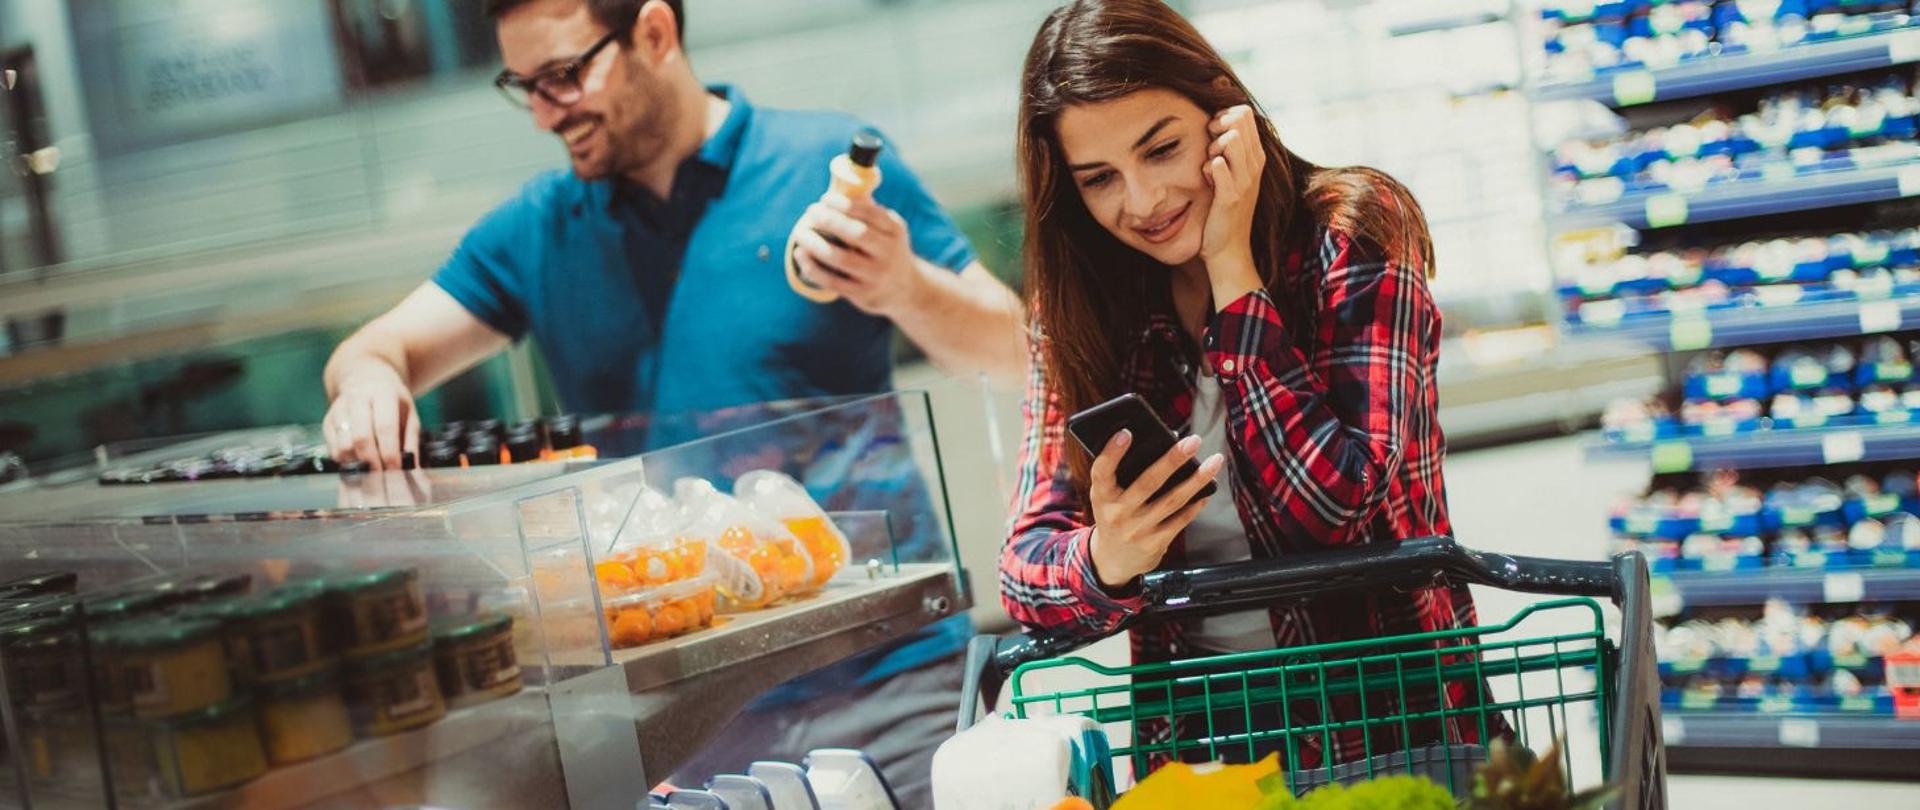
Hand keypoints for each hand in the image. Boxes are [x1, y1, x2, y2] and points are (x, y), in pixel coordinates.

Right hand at [323, 366, 418, 470]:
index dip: (389, 451)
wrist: (364, 378)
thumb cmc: (392, 401)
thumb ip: (411, 439)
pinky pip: (332, 448)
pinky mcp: (327, 421)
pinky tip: (358, 464)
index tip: (395, 469)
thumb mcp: (409, 413)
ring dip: (357, 464)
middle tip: (382, 476)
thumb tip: (412, 466)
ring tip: (371, 471)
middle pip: (361, 437)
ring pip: (343, 445)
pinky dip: (345, 462)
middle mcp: (357, 399)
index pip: (384, 426)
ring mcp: (339, 409)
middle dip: (372, 461)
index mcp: (383, 393)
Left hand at [790, 193, 925, 315]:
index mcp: (895, 230)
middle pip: (858, 234)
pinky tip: (801, 255)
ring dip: (816, 244)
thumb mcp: (888, 229)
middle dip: (830, 220)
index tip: (825, 199)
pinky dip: (813, 268)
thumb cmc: (886, 250)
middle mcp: (889, 252)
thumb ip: (868, 211)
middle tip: (811, 212)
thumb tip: (842, 183)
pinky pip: (833, 281)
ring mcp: (876, 275)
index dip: (845, 204)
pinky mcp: (863, 294)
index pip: (871, 213)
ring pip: (842, 258)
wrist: (905, 289)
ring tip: (801, 234)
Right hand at [1087, 430, 1225, 588]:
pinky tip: (1208, 488)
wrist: (1113, 559)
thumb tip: (1165, 443)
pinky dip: (1196, 503)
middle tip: (1193, 441)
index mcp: (1101, 496)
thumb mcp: (1107, 495)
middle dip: (1172, 460)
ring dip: (1197, 479)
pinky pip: (1180, 520)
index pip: (1102, 471)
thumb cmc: (1115, 513)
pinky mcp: (1154, 543)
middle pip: (1148, 483)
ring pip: (1172, 500)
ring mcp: (1137, 530)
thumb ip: (1123, 474)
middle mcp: (1117, 513)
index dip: (1111, 453)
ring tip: (1215, 460)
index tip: (1126, 432)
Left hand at [1201, 105, 1265, 295]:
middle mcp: (1254, 166)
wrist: (1229, 247)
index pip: (1244, 114)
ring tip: (1208, 163)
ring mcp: (1245, 181)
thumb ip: (1230, 149)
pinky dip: (1208, 168)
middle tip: (1208, 147)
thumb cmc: (1224, 208)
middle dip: (1217, 126)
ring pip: (1230, 140)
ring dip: (1213, 147)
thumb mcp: (1234, 175)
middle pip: (1239, 121)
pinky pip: (1218, 166)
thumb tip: (1215, 120)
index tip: (1212, 133)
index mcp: (1255, 157)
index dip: (1223, 116)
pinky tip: (1205, 179)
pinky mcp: (1231, 196)